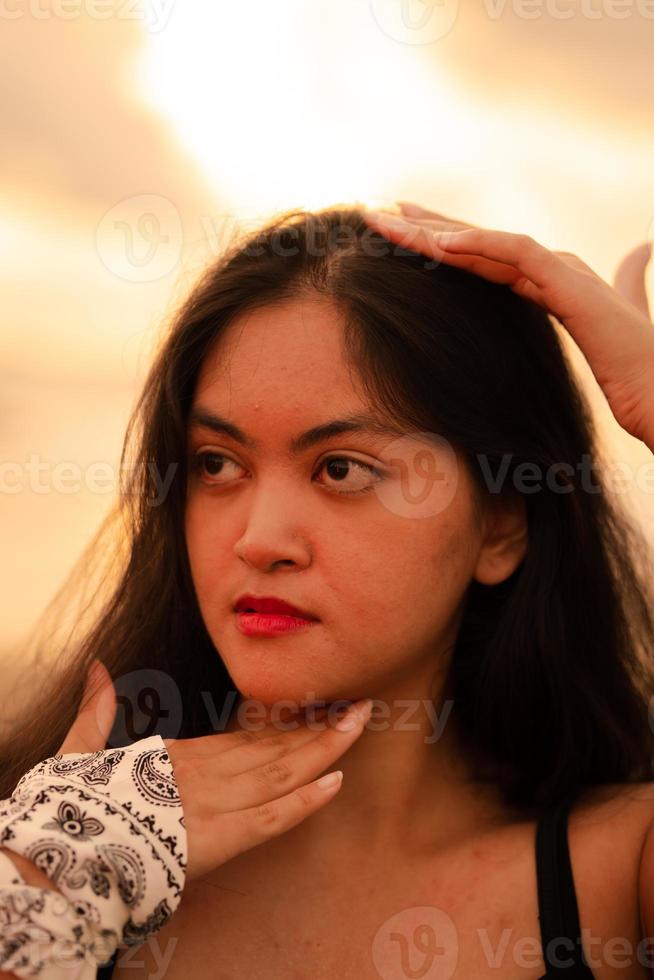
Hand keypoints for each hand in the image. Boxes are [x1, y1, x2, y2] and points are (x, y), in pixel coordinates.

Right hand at [57, 662, 371, 883]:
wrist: (58, 856)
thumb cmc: (70, 809)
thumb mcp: (81, 752)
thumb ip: (98, 712)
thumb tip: (98, 669)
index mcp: (177, 756)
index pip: (246, 737)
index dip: (286, 724)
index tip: (318, 707)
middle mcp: (202, 772)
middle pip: (273, 748)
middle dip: (319, 727)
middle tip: (360, 704)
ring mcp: (213, 803)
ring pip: (280, 772)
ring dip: (324, 749)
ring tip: (358, 724)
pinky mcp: (217, 839)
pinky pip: (271, 818)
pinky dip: (306, 802)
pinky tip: (336, 784)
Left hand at [364, 202, 653, 448]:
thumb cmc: (641, 370)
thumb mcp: (612, 326)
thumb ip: (624, 285)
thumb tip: (642, 251)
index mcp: (554, 281)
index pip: (487, 255)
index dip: (445, 242)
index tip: (404, 237)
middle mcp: (555, 268)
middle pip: (477, 242)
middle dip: (427, 227)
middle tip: (379, 215)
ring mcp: (562, 272)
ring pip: (485, 242)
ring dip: (434, 231)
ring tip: (388, 222)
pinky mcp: (569, 284)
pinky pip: (515, 254)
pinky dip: (478, 244)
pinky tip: (439, 243)